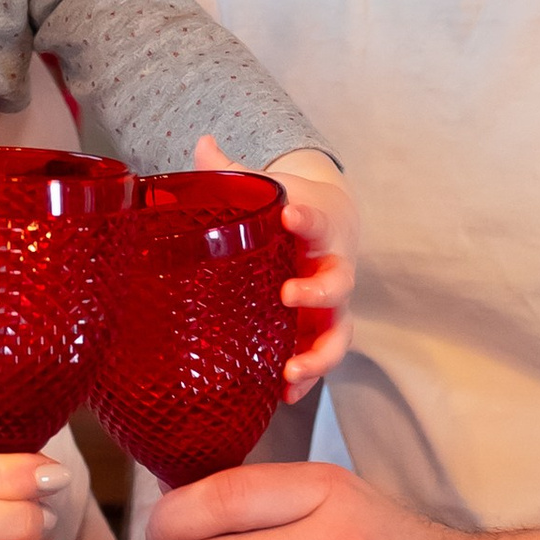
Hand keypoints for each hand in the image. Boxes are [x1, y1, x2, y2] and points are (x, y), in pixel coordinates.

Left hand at [196, 135, 355, 389]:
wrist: (330, 222)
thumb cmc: (290, 204)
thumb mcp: (266, 182)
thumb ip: (232, 169)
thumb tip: (201, 143)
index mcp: (317, 226)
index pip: (316, 219)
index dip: (305, 218)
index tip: (289, 214)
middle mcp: (332, 266)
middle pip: (338, 282)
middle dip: (317, 291)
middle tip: (289, 295)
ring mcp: (330, 305)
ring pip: (338, 332)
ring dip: (318, 354)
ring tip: (291, 371)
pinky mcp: (320, 331)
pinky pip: (320, 358)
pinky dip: (306, 380)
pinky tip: (284, 396)